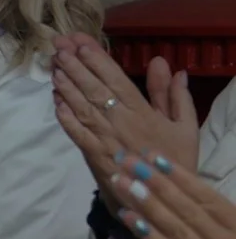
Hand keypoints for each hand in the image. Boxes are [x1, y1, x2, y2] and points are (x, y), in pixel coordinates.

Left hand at [51, 36, 197, 204]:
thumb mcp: (185, 125)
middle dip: (75, 65)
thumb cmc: (175, 158)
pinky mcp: (93, 155)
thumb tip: (164, 63)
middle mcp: (120, 121)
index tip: (81, 42)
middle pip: (93, 88)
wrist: (163, 196)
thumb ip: (172, 95)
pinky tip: (55, 101)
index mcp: (142, 111)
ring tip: (54, 66)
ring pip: (81, 107)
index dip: (97, 59)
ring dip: (66, 86)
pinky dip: (65, 116)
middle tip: (58, 46)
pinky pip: (76, 133)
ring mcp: (104, 138)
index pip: (116, 79)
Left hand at [112, 153, 235, 238]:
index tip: (154, 155)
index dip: (179, 175)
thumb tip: (193, 188)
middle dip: (154, 182)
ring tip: (121, 182)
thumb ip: (223, 212)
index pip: (205, 195)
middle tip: (127, 160)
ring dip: (145, 203)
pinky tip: (128, 218)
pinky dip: (148, 235)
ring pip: (173, 227)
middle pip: (185, 207)